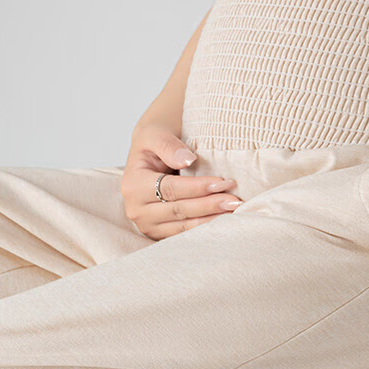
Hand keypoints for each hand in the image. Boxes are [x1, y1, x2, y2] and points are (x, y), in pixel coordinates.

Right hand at [120, 122, 242, 240]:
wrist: (148, 156)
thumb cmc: (152, 143)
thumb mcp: (154, 134)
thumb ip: (168, 145)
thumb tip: (188, 160)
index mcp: (132, 186)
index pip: (171, 189)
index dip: (198, 187)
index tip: (223, 182)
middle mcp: (136, 210)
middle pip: (179, 210)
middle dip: (209, 205)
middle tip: (235, 200)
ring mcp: (147, 225)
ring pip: (184, 227)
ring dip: (211, 220)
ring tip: (234, 211)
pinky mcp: (159, 234)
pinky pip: (185, 235)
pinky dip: (205, 228)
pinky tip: (224, 221)